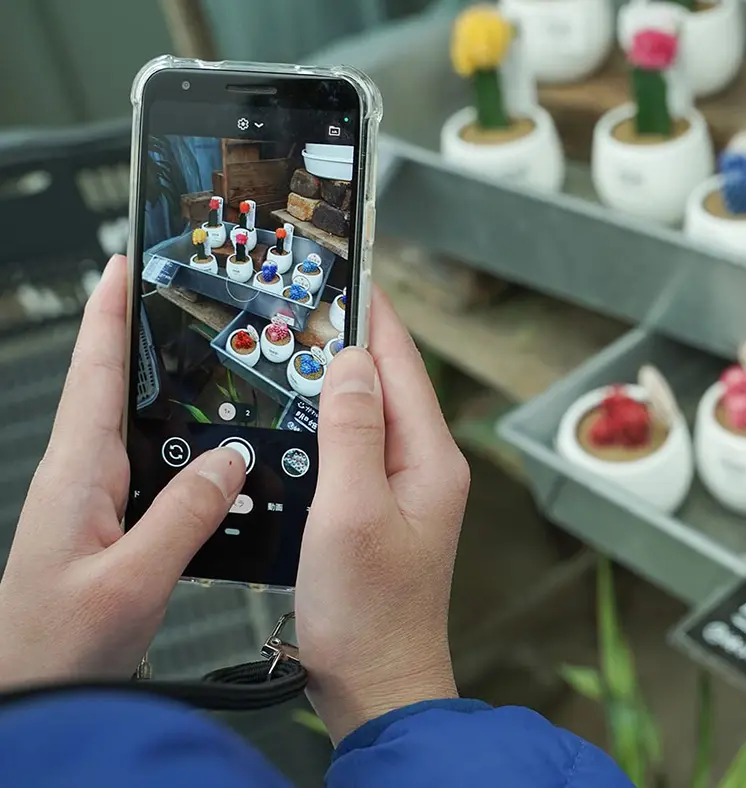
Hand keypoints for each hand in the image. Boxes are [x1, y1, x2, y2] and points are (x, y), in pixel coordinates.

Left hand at [0, 256, 246, 685]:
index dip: (110, 316)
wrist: (32, 694)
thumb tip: (232, 459)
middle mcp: (82, 480)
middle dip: (146, 340)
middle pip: (118, 391)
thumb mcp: (133, 579)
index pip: (96, 376)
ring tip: (217, 372)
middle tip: (183, 299)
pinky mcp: (113, 530)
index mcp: (77, 476)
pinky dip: (189, 455)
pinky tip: (220, 463)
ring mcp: (96, 505)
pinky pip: (156, 475)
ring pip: (142, 433)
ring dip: (174, 399)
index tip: (125, 265)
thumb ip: (185, 515)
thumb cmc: (57, 645)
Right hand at [296, 287, 470, 743]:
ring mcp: (404, 490)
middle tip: (306, 299)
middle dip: (350, 338)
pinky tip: (300, 420)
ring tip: (296, 344)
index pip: (402, 363)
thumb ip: (352, 432)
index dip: (374, 312)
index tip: (351, 266)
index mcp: (431, 459)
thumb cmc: (371, 615)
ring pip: (369, 413)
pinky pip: (356, 449)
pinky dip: (328, 425)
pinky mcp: (379, 512)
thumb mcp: (351, 512)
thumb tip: (351, 360)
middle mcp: (426, 467)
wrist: (376, 685)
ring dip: (337, 380)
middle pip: (388, 382)